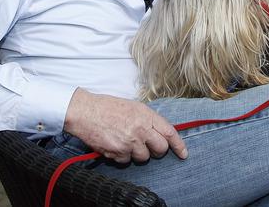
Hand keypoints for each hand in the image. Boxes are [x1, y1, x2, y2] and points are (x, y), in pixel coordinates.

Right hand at [63, 89, 187, 163]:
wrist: (85, 111)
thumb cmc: (108, 107)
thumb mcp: (133, 107)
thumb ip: (148, 119)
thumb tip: (160, 133)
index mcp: (146, 115)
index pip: (169, 132)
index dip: (178, 144)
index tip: (183, 153)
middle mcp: (140, 129)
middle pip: (160, 149)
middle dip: (157, 151)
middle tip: (148, 146)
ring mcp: (129, 142)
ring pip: (143, 157)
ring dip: (137, 153)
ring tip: (126, 141)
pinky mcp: (118, 152)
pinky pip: (126, 161)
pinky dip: (122, 156)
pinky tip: (115, 144)